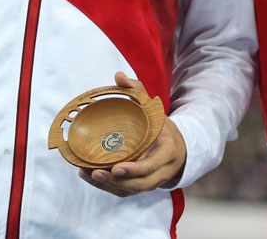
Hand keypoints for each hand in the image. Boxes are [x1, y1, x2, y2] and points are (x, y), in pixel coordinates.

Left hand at [77, 72, 186, 196]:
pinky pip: (126, 191)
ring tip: (88, 175)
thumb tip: (118, 76)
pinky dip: (108, 188)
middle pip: (140, 184)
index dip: (135, 169)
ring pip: (131, 190)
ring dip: (109, 186)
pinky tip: (89, 177)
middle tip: (96, 173)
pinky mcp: (142, 185)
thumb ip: (138, 92)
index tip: (117, 168)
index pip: (152, 165)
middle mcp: (162, 170)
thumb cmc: (162, 127)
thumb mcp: (154, 109)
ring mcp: (152, 181)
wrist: (178, 148)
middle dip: (117, 182)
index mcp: (168, 151)